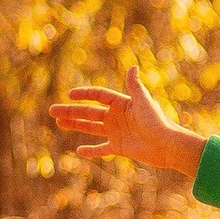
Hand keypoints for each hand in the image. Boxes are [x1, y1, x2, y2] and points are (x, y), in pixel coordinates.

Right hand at [50, 66, 201, 176]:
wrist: (167, 146)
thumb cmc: (157, 122)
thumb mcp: (143, 102)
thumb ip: (135, 86)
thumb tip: (133, 67)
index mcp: (122, 104)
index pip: (98, 96)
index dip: (84, 95)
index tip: (70, 95)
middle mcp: (117, 117)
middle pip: (89, 112)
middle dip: (71, 112)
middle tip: (52, 111)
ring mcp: (116, 132)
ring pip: (91, 128)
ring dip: (75, 126)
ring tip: (58, 123)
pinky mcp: (118, 147)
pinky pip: (101, 149)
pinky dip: (91, 151)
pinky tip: (78, 151)